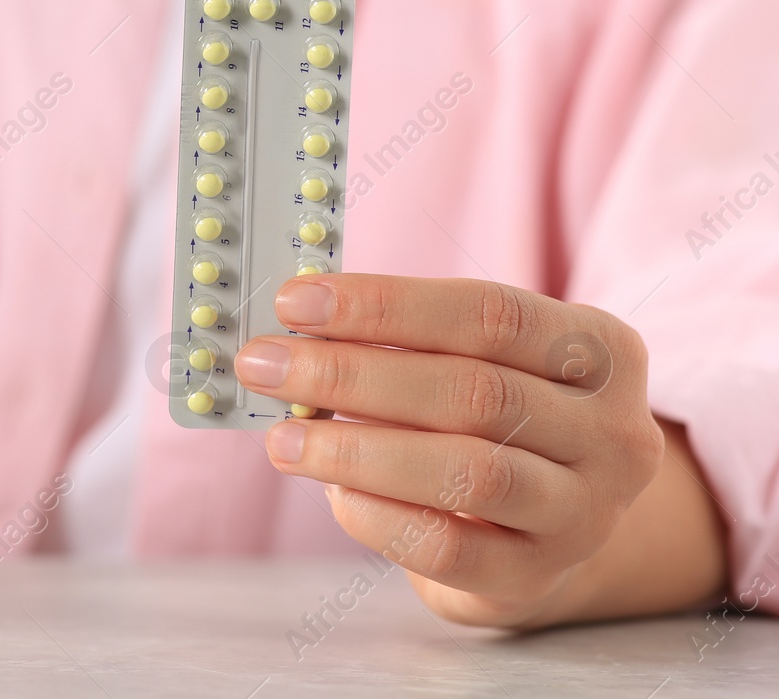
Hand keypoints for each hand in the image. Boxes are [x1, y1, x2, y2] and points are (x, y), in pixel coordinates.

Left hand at [235, 274, 666, 627]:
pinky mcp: (536, 575)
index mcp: (600, 350)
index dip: (385, 305)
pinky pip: (450, 547)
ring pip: (467, 472)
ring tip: (283, 437)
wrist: (551, 524)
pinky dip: (379, 516)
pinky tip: (332, 492)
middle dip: (350, 374)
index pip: (489, 313)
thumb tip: (298, 329)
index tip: (297, 300)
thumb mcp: (482, 360)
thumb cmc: (497, 419)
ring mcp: (584, 512)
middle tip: (265, 364)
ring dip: (356, 449)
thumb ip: (411, 341)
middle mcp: (610, 431)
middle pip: (472, 390)